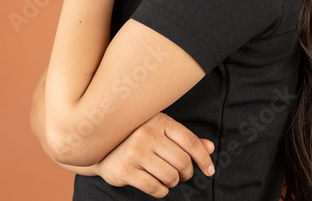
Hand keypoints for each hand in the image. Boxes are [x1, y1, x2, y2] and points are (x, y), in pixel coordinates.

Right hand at [92, 112, 215, 197]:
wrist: (100, 148)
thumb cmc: (137, 139)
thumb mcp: (161, 133)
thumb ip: (185, 140)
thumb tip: (211, 147)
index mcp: (158, 121)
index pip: (190, 141)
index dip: (204, 158)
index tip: (210, 170)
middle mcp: (146, 134)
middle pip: (182, 161)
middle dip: (187, 174)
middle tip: (182, 175)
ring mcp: (134, 152)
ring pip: (170, 176)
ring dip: (174, 182)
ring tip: (168, 179)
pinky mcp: (125, 170)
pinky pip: (155, 188)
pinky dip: (162, 191)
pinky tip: (158, 186)